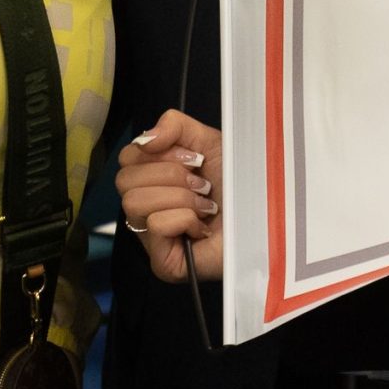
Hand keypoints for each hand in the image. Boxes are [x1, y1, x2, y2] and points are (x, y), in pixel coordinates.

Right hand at [115, 109, 223, 285]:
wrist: (264, 217)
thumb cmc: (239, 184)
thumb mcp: (208, 141)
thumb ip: (174, 126)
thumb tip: (144, 139)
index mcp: (151, 180)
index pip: (127, 158)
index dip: (160, 153)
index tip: (194, 160)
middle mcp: (145, 209)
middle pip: (125, 179)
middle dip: (171, 175)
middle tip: (202, 185)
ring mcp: (150, 238)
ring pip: (135, 201)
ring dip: (180, 197)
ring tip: (204, 205)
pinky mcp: (161, 262)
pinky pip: (155, 225)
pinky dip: (185, 218)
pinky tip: (202, 227)